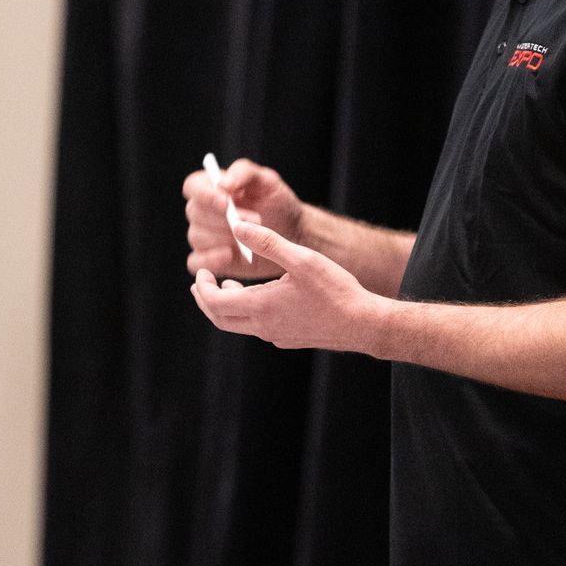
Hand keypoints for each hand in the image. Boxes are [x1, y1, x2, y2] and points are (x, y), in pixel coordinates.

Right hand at [182, 157, 305, 279]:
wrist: (292, 235)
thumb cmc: (278, 204)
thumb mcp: (268, 181)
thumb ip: (244, 173)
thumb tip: (222, 184)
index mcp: (213, 187)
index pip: (193, 186)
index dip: (204, 194)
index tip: (226, 202)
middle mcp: (203, 211)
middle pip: (195, 212)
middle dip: (223, 218)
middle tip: (255, 220)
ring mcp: (204, 237)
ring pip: (196, 236)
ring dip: (223, 237)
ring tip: (252, 238)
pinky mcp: (209, 260)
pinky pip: (196, 262)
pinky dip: (211, 259)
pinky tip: (231, 255)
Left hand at [189, 220, 387, 354]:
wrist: (363, 323)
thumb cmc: (335, 290)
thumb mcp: (301, 258)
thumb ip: (267, 243)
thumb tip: (237, 227)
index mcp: (261, 306)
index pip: (214, 303)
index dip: (203, 287)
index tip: (203, 272)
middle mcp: (264, 326)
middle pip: (220, 318)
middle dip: (206, 299)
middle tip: (202, 283)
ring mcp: (277, 336)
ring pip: (239, 324)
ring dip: (228, 305)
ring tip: (229, 286)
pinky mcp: (289, 339)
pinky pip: (259, 328)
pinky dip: (248, 312)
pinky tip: (262, 297)